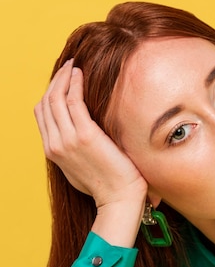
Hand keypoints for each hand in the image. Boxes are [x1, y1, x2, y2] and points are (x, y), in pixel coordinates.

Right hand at [34, 59, 146, 208]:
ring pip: (56, 98)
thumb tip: (79, 137)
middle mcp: (55, 144)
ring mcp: (68, 139)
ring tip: (75, 66)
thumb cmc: (108, 186)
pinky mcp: (85, 135)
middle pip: (46, 102)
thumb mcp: (82, 168)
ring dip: (64, 78)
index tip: (62, 81)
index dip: (50, 93)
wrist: (119, 200)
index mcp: (53, 151)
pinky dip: (75, 84)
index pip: (42, 114)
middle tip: (68, 67)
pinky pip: (74, 101)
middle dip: (55, 81)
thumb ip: (74, 151)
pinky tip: (81, 75)